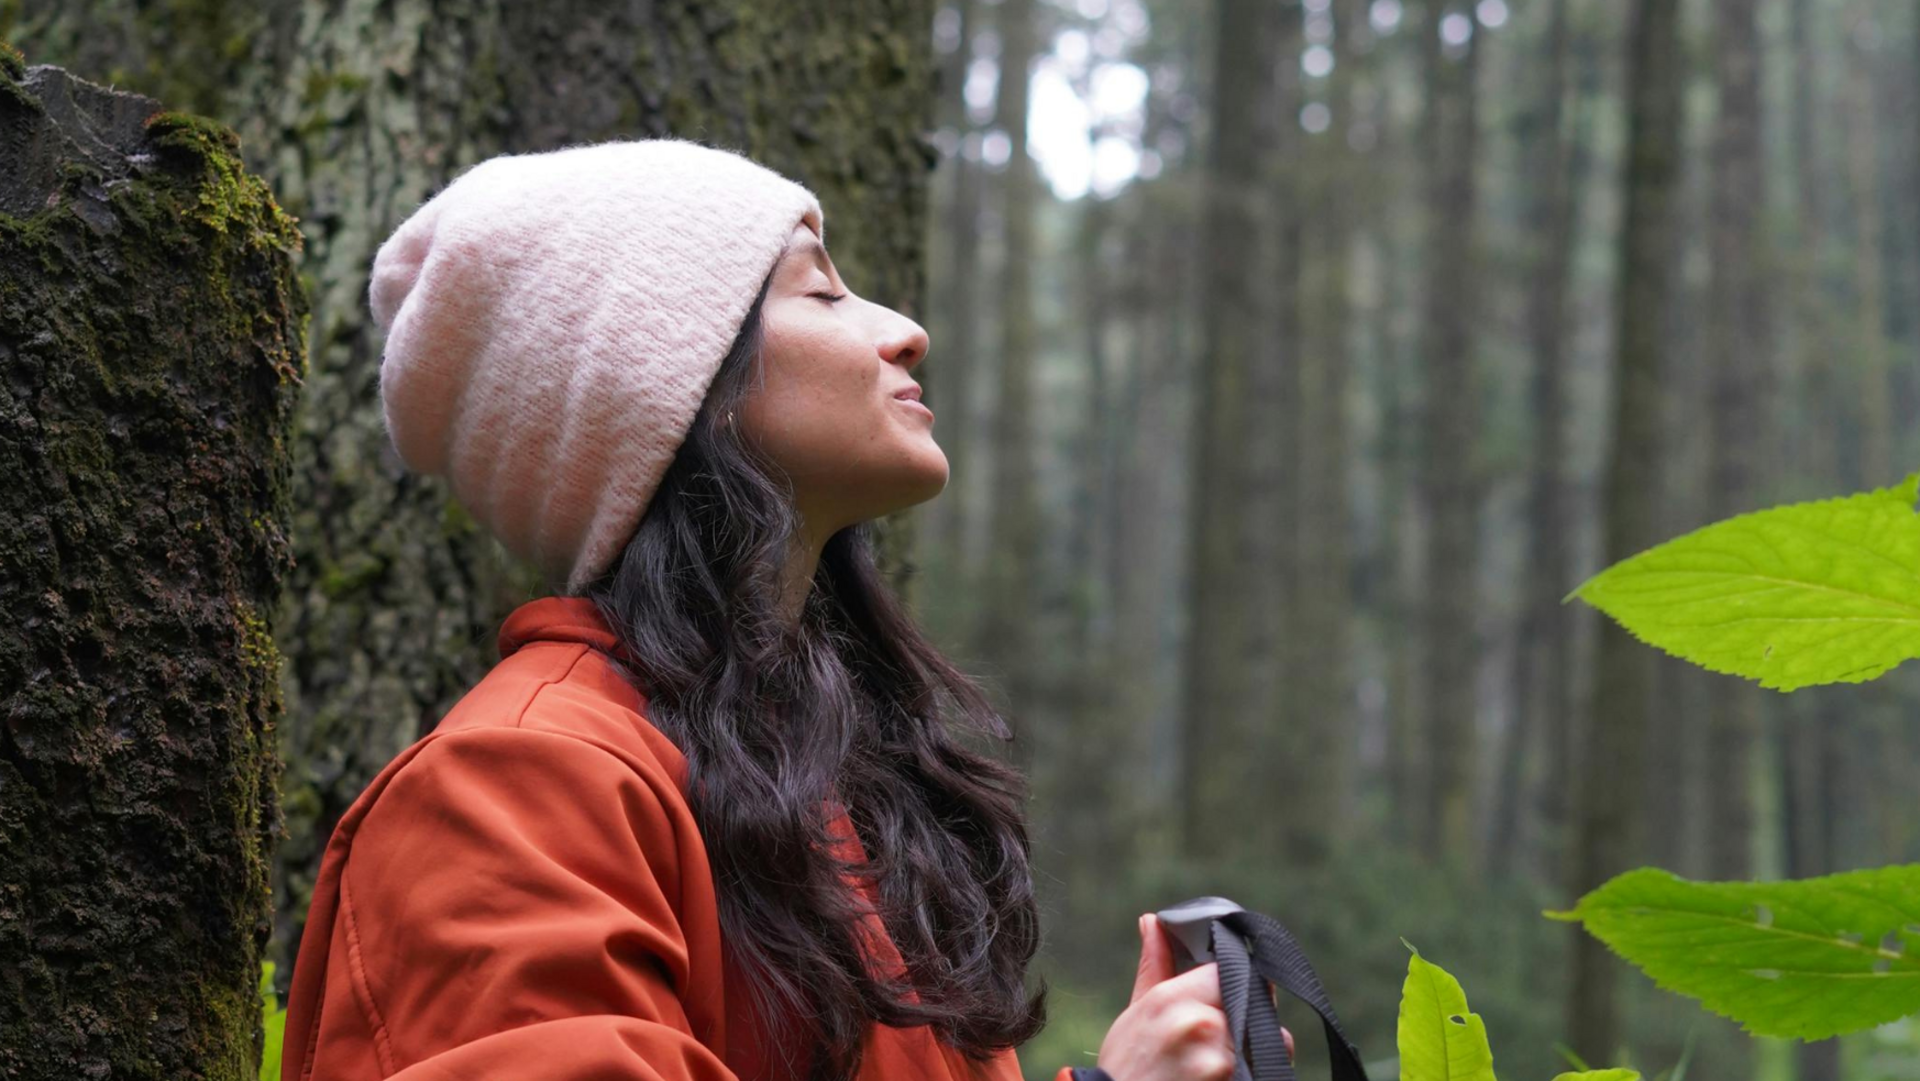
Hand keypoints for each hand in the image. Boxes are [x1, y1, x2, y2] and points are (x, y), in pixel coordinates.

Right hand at [1095, 913, 1293, 1080]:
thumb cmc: (1127, 1066)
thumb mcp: (1136, 1012)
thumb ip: (1155, 964)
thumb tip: (1152, 921)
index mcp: (1172, 998)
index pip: (1227, 970)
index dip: (1231, 981)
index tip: (1224, 997)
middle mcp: (1200, 1022)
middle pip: (1253, 1003)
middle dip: (1246, 1014)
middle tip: (1218, 1035)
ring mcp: (1220, 1058)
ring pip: (1266, 1039)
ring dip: (1254, 1046)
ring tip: (1215, 1060)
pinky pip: (1262, 1067)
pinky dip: (1251, 1070)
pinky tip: (1219, 1075)